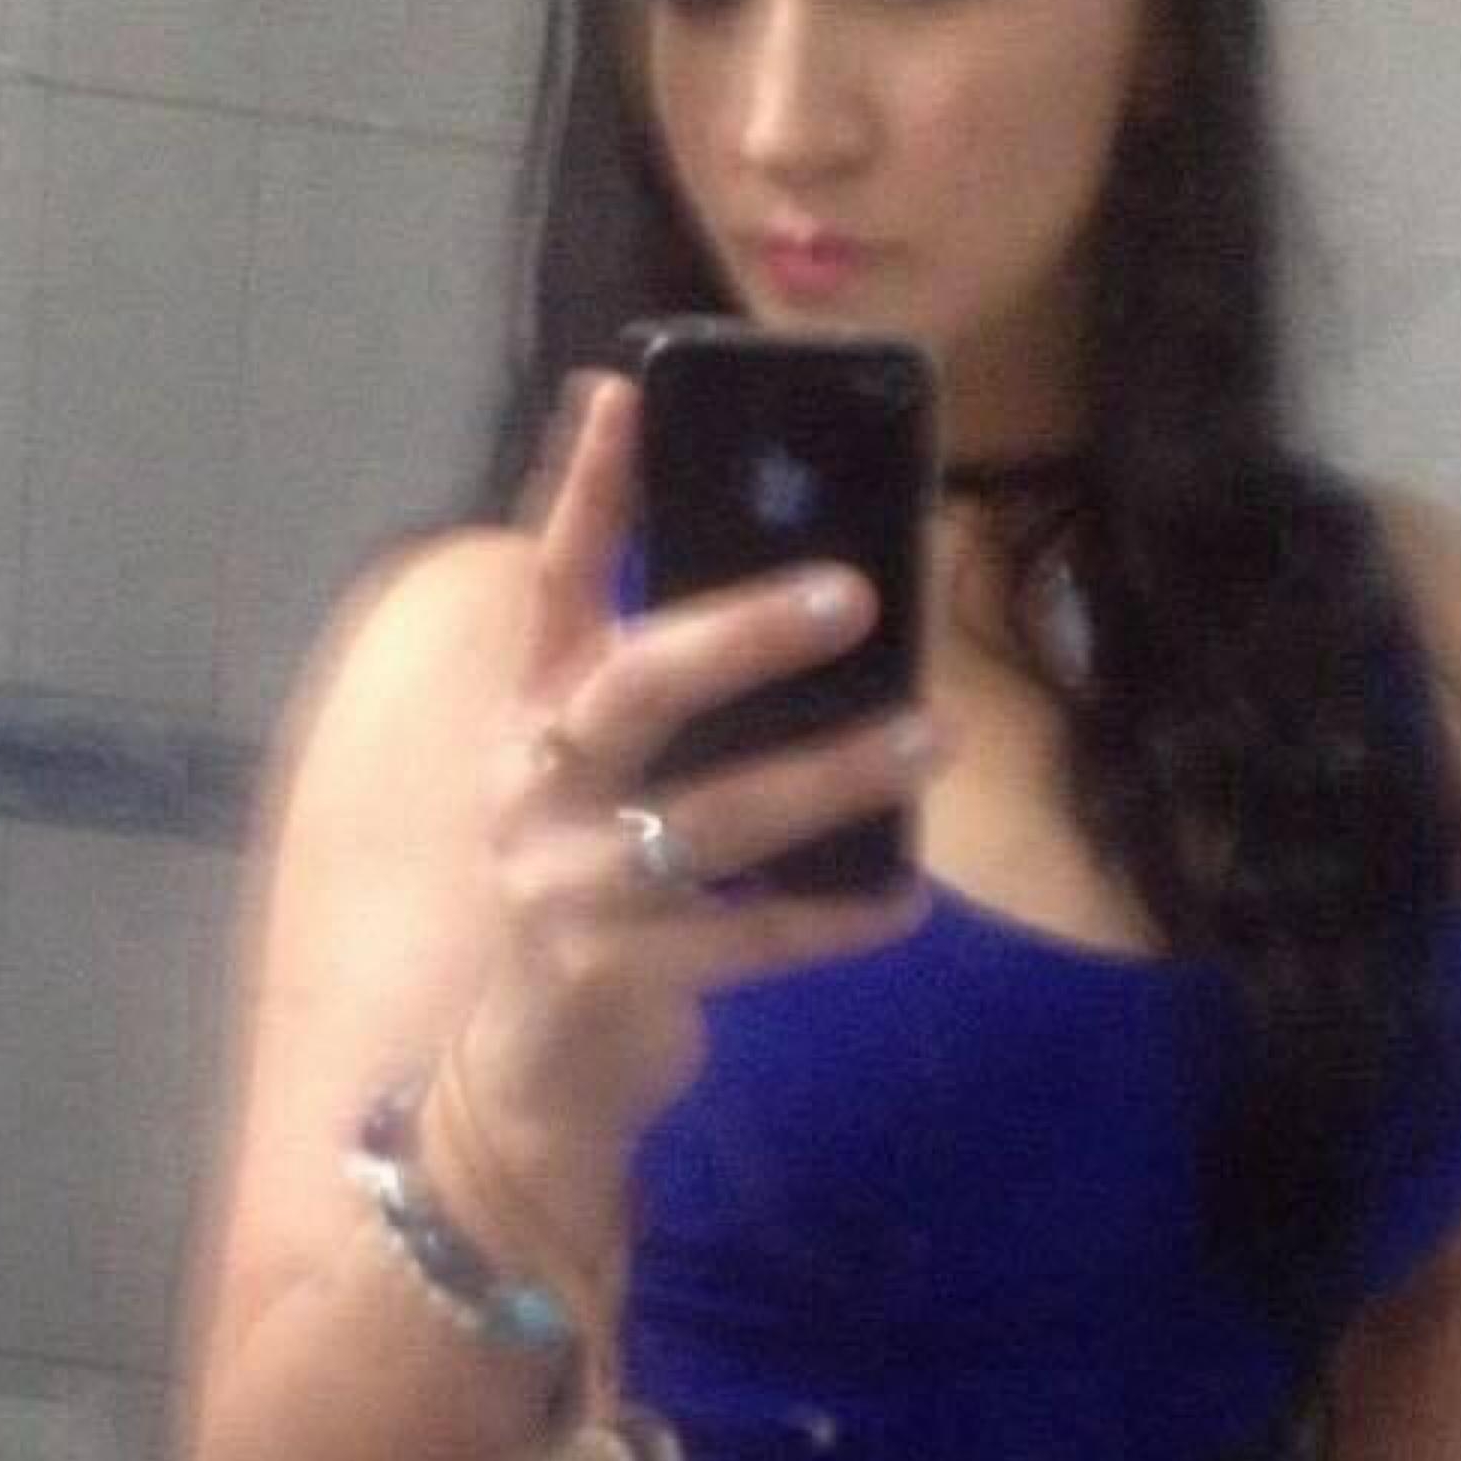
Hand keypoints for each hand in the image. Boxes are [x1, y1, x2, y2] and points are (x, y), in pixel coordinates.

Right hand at [439, 370, 952, 1266]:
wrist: (530, 1069)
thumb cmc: (589, 895)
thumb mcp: (598, 789)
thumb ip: (663, 710)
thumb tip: (799, 609)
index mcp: (536, 723)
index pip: (554, 588)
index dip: (585, 491)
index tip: (626, 391)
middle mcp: (541, 789)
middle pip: (633, 687)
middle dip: (740, 632)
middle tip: (855, 592)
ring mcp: (574, 887)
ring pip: (711, 816)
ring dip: (830, 773)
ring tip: (930, 735)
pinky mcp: (621, 975)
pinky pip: (751, 938)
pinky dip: (834, 916)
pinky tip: (903, 896)